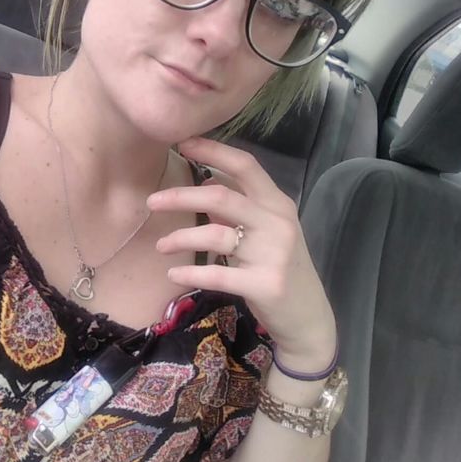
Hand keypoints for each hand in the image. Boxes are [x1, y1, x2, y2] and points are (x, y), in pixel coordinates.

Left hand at [147, 136, 335, 367]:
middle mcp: (277, 223)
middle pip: (222, 196)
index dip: (213, 151)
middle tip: (151, 202)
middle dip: (181, 196)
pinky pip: (218, 275)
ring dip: (181, 238)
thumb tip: (204, 183)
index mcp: (277, 204)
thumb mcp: (267, 232)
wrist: (309, 318)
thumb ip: (239, 207)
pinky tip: (174, 273)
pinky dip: (190, 273)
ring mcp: (273, 254)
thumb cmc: (282, 269)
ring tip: (161, 246)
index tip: (182, 143)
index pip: (245, 165)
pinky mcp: (265, 285)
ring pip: (215, 235)